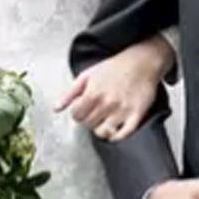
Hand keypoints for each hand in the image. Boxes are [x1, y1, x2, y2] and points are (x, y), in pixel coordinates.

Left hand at [54, 35, 174, 139]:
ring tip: (104, 120)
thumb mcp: (87, 75)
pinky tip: (116, 129)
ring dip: (101, 129)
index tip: (83, 109)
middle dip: (89, 120)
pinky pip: (124, 135)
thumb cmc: (114, 67)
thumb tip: (56, 108)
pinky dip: (117, 136)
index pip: (76, 116)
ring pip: (104, 133)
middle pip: (88, 125)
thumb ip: (69, 93)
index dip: (78, 113)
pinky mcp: (136, 115)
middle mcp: (107, 103)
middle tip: (95, 113)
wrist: (141, 62)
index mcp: (93, 93)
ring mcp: (122, 110)